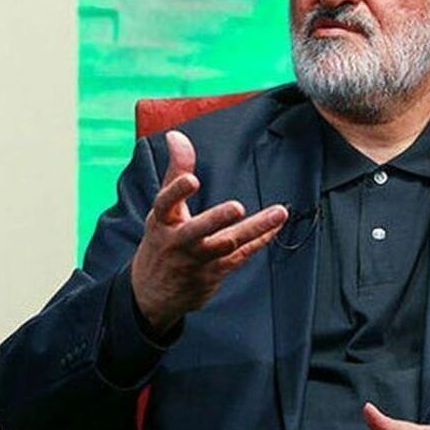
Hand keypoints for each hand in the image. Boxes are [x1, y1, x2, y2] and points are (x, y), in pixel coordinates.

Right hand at [130, 130, 287, 333]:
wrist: (151, 294)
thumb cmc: (161, 241)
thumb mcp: (163, 208)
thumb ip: (175, 171)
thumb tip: (176, 135)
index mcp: (162, 221)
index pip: (166, 203)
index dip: (177, 191)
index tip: (192, 179)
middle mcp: (179, 242)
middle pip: (198, 230)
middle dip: (216, 219)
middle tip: (236, 207)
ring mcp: (198, 260)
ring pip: (228, 244)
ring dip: (254, 228)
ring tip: (278, 213)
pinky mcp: (215, 272)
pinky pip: (242, 254)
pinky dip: (260, 239)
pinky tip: (276, 226)